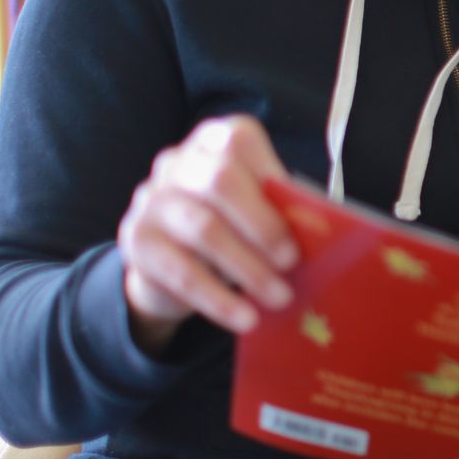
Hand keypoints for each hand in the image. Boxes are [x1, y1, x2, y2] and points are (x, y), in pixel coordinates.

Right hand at [117, 116, 297, 352]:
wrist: (167, 260)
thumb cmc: (228, 224)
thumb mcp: (253, 208)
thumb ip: (279, 207)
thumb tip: (321, 231)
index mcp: (212, 141)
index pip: (238, 141)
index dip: (272, 174)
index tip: (303, 214)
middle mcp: (176, 163)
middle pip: (220, 182)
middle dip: (263, 224)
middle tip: (292, 262)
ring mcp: (151, 199)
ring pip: (204, 230)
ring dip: (248, 269)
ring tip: (279, 297)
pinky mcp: (137, 241)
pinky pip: (182, 272)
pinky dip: (219, 299)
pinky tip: (245, 318)